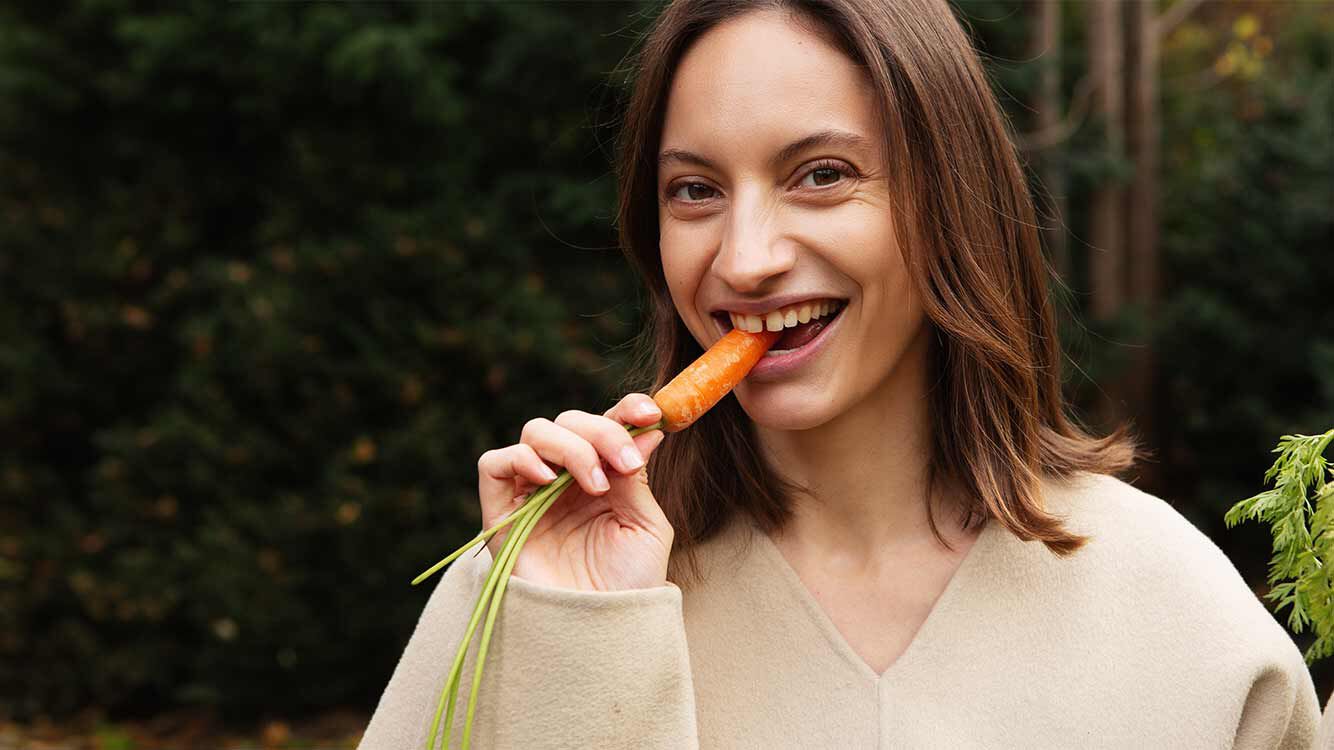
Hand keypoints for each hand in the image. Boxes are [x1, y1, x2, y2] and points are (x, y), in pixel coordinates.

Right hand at [475, 393, 671, 590]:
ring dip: (572, 447)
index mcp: (603, 474)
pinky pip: (494, 464)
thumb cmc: (627, 583)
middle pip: (571, 421)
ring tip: (597, 484)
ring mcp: (531, 492)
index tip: (652, 413)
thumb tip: (646, 429)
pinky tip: (550, 480)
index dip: (626, 409)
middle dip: (603, 432)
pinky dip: (521, 459)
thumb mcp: (645, 526)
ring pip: (536, 432)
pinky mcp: (500, 512)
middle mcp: (565, 477)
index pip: (607, 422)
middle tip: (626, 463)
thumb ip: (637, 478)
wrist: (601, 629)